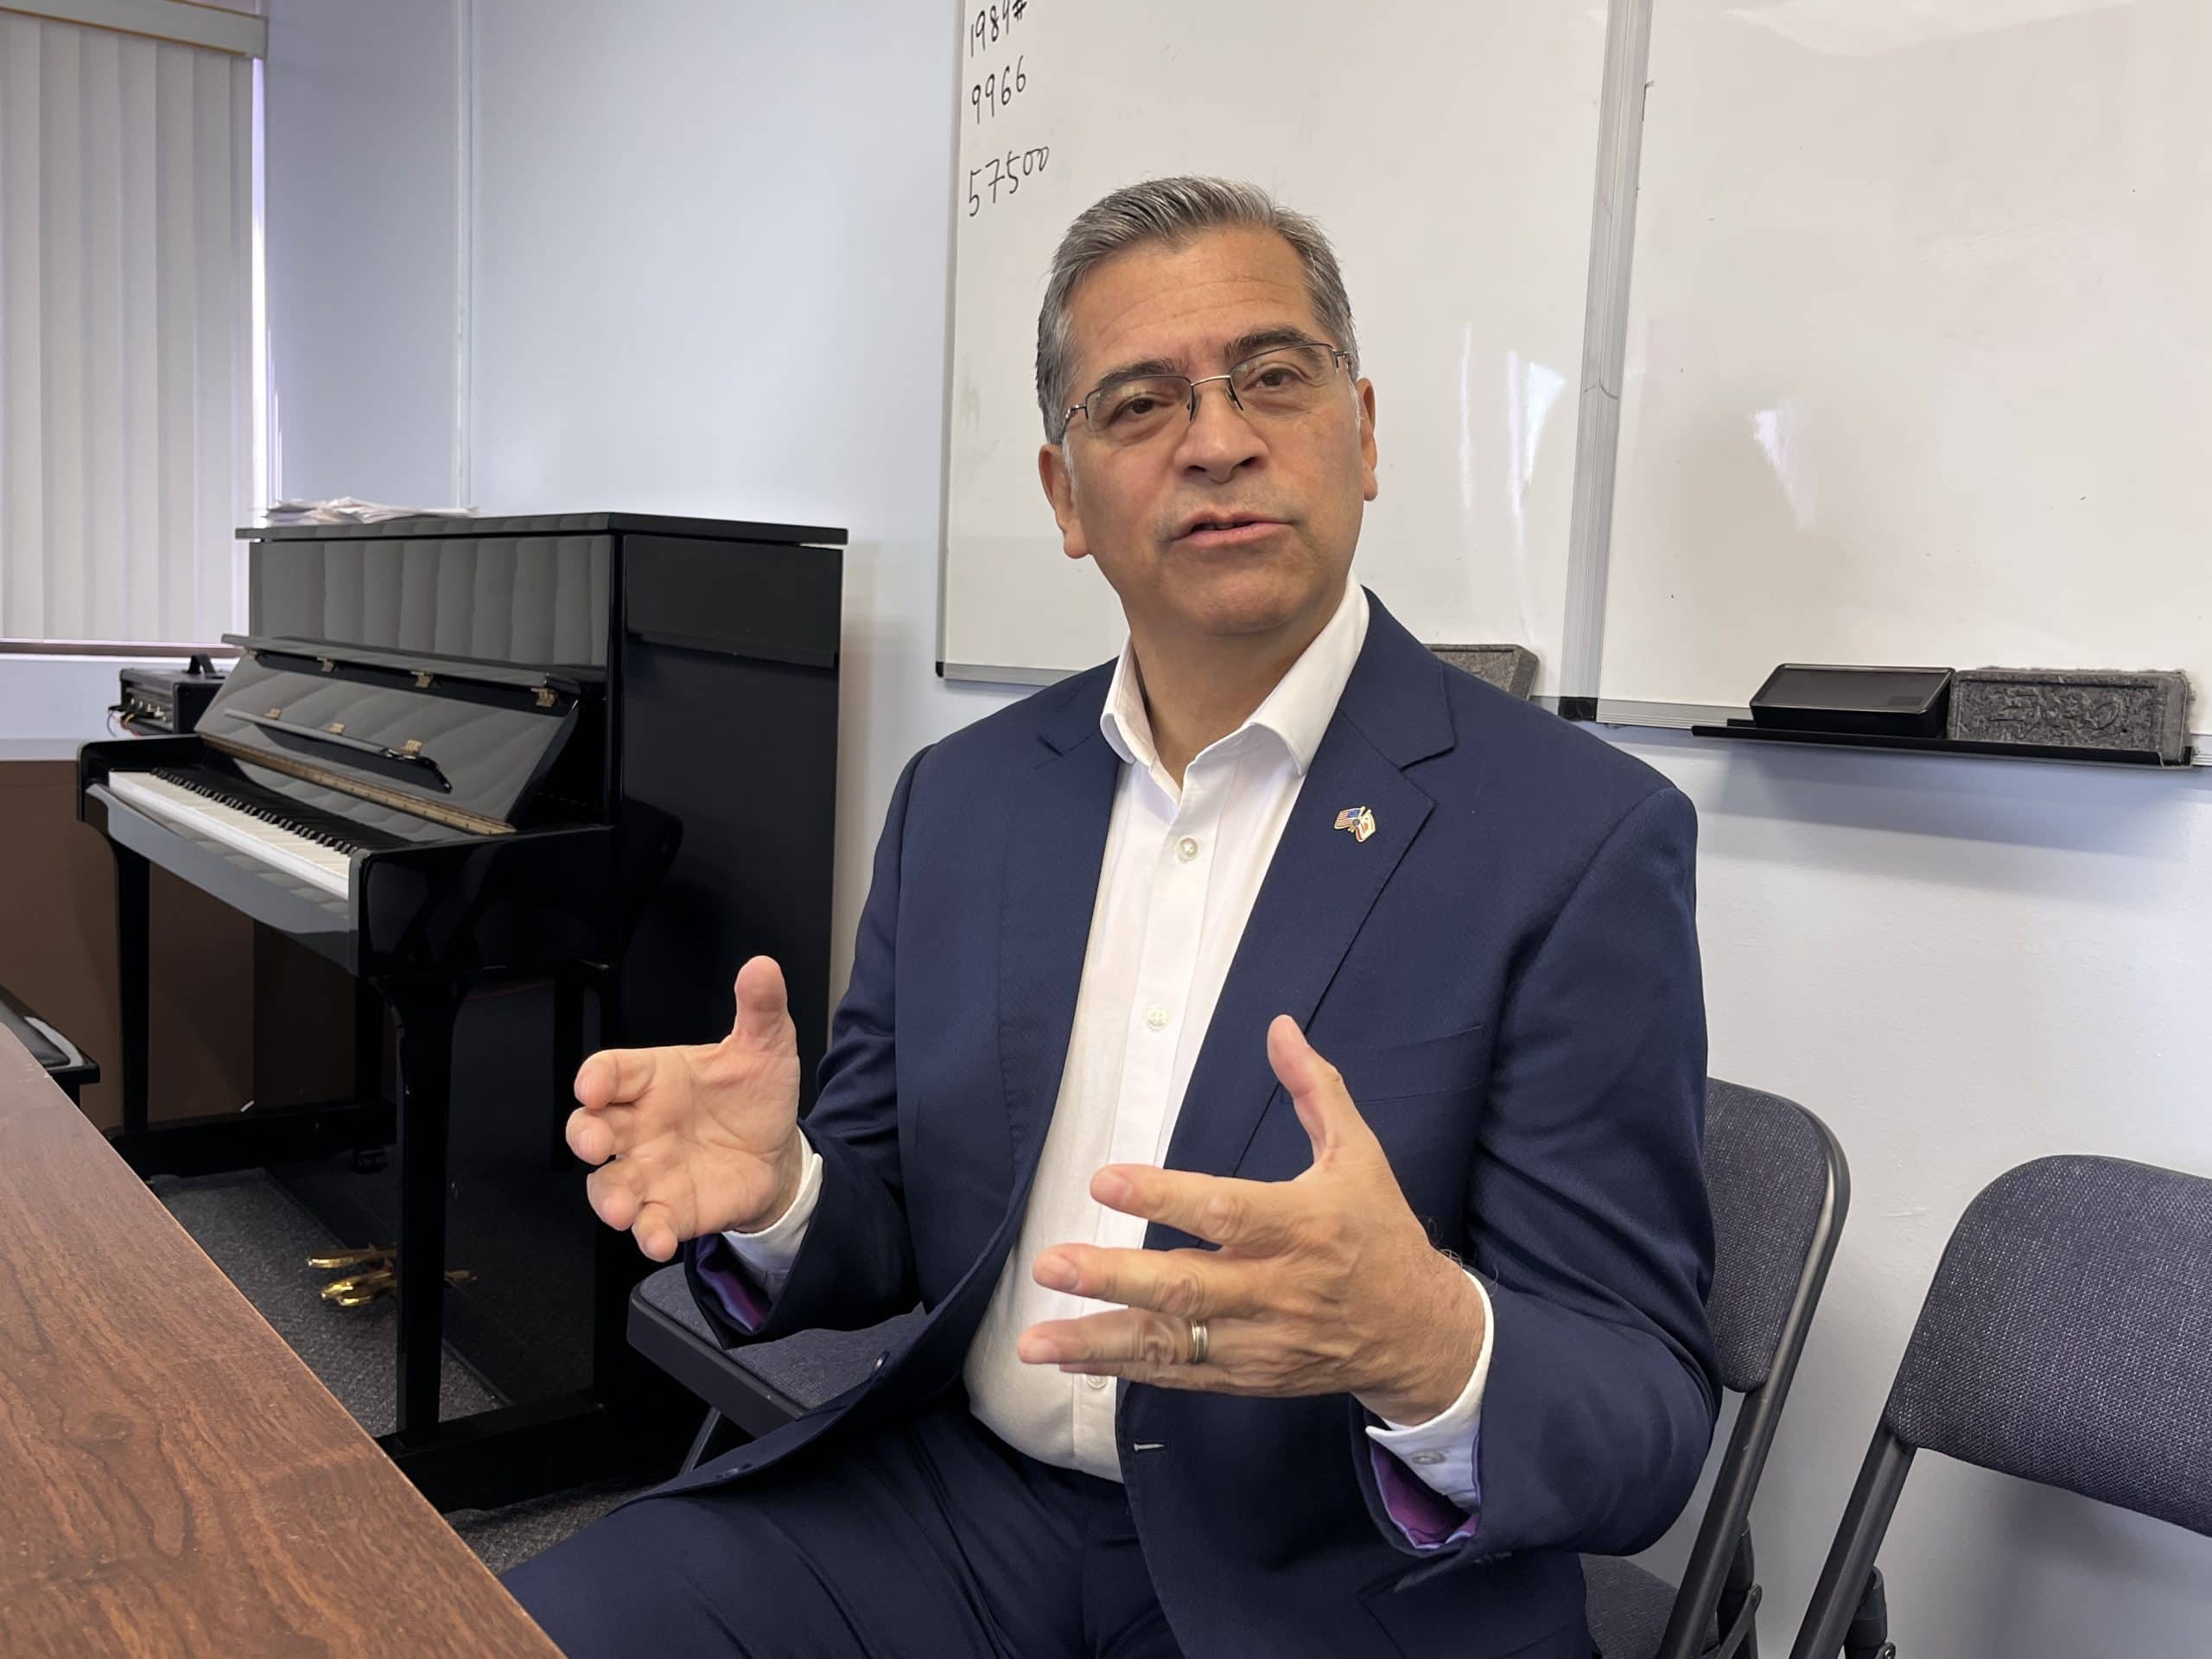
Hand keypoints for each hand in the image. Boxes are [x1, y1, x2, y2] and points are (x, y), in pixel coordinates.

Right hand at [566, 955, 806, 1261]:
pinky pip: (648, 1225)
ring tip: (622, 1211)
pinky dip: (648, 1234)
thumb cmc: (752, 1095)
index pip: (610, 1071)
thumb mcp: (765, 1047)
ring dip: (609, 1199)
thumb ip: (759, 1008)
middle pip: (590, 1128)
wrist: (777, 1150)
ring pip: (608, 1186)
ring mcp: (650, 1171)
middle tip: (593, 1143)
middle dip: (583, 1135)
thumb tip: (763, 968)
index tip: (593, 1084)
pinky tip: (657, 1239)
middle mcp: (639, 1125)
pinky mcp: (671, 1210)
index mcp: (653, 1078)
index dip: (595, 1077)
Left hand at [1015, 1015, 1484, 1423]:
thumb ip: (1315, 1089)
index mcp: (1301, 1226)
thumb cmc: (1379, 1234)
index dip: (1163, 1195)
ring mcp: (1258, 1340)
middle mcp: (1275, 1288)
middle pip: (1185, 1286)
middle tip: (1050, 1265)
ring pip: (1172, 1344)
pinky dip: (1125, 1368)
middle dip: (1113, 1278)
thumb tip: (1278, 1026)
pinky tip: (1070, 1358)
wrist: (1419, 1334)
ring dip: (1100, 1342)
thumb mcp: (1360, 1155)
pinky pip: (1179, 1375)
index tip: (1104, 1180)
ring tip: (1034, 1342)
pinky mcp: (1247, 1376)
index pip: (1225, 1211)